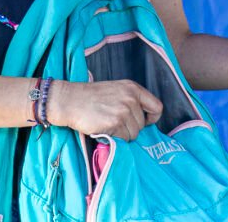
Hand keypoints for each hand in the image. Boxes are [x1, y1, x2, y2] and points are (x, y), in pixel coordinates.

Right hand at [48, 79, 162, 140]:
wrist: (70, 100)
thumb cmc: (91, 97)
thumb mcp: (117, 90)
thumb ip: (132, 100)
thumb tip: (145, 119)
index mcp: (134, 88)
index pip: (157, 107)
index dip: (152, 118)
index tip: (144, 122)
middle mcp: (131, 98)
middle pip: (142, 124)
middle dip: (131, 128)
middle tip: (115, 123)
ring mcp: (123, 110)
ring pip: (134, 134)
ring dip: (123, 134)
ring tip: (109, 126)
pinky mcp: (114, 123)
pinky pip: (123, 139)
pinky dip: (115, 138)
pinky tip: (104, 129)